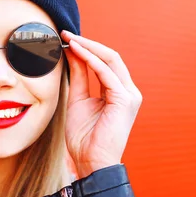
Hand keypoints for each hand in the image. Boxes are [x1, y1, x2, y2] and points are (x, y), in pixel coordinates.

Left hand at [61, 30, 142, 178]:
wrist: (90, 162)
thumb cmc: (84, 138)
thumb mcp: (77, 100)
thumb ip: (78, 76)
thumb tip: (72, 53)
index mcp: (119, 92)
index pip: (105, 62)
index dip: (87, 48)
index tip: (66, 40)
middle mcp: (128, 91)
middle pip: (110, 57)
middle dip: (87, 43)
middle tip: (66, 34)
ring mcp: (129, 95)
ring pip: (110, 60)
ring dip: (88, 47)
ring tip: (69, 39)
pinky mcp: (124, 99)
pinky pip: (106, 73)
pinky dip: (90, 59)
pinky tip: (76, 51)